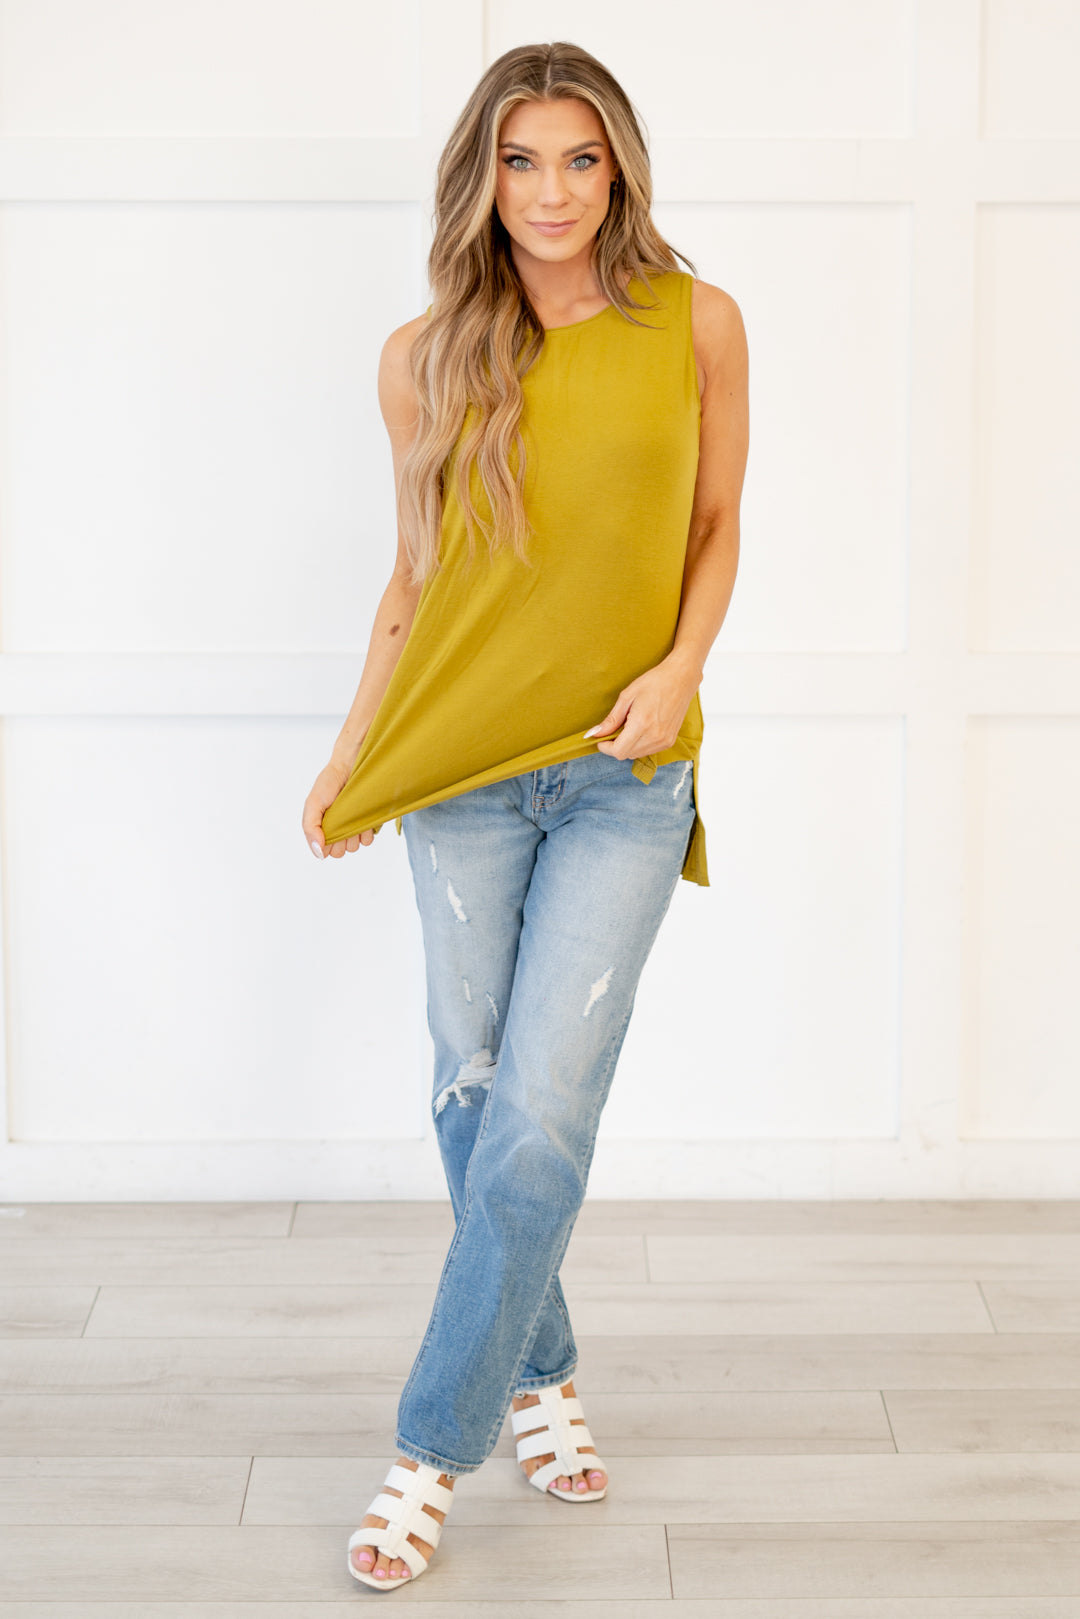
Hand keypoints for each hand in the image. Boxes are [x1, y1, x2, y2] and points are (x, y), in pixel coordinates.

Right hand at [302, 760, 374, 859]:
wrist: (352, 765)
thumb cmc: (329, 783)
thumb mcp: (313, 803)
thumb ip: (310, 828)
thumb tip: (318, 854)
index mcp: (322, 828)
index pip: (324, 851)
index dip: (327, 844)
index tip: (329, 826)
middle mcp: (337, 830)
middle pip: (339, 852)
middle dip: (340, 839)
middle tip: (341, 819)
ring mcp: (353, 828)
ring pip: (354, 847)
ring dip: (353, 834)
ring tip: (352, 814)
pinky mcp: (369, 823)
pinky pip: (368, 840)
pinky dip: (366, 831)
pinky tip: (362, 816)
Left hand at [583, 654, 700, 759]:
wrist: (681, 678)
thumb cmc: (654, 682)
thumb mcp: (627, 696)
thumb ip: (612, 719)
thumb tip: (595, 733)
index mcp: (642, 724)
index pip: (619, 751)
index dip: (606, 747)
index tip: (601, 739)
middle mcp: (655, 736)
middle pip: (626, 754)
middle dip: (615, 746)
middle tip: (614, 729)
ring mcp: (664, 741)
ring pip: (636, 754)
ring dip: (627, 746)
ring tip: (628, 726)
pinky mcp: (670, 741)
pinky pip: (648, 751)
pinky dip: (639, 745)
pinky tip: (640, 729)